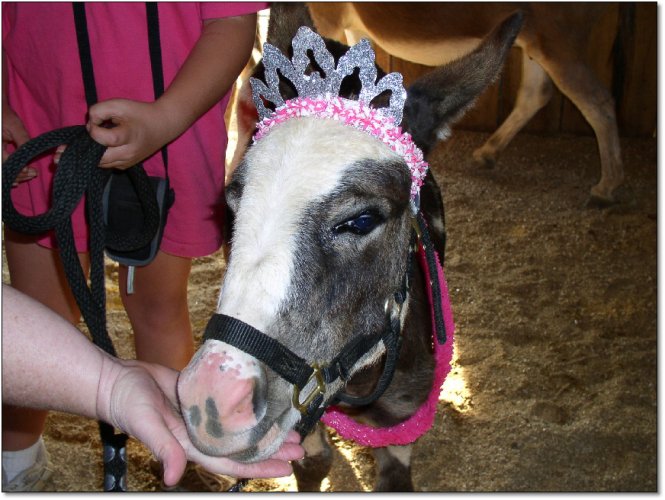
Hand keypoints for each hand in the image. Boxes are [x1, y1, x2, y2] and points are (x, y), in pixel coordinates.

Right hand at [2, 105, 36, 184]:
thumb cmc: (5, 116)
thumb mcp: (15, 127)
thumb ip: (22, 141)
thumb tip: (28, 158)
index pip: (4, 161)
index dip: (17, 168)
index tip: (29, 170)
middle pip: (2, 169)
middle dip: (18, 174)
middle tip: (33, 173)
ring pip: (2, 171)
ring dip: (15, 176)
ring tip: (30, 175)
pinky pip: (1, 168)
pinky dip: (8, 174)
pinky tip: (18, 179)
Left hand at [87, 98, 177, 169]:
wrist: (162, 126)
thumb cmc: (140, 113)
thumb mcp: (118, 104)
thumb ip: (98, 110)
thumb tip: (89, 124)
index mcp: (128, 136)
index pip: (103, 138)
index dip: (93, 130)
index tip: (96, 121)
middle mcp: (128, 152)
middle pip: (99, 157)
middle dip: (88, 146)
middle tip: (87, 136)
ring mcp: (128, 161)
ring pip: (101, 164)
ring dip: (93, 153)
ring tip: (96, 141)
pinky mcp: (126, 166)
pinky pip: (107, 165)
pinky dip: (101, 157)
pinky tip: (103, 147)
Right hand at [98, 359, 303, 486]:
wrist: (116, 380)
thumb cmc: (128, 404)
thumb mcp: (145, 425)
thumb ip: (162, 448)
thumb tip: (173, 478)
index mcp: (192, 446)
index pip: (232, 462)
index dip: (259, 466)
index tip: (287, 466)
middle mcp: (202, 434)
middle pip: (243, 447)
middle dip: (271, 449)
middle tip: (300, 446)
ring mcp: (203, 416)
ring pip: (240, 426)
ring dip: (263, 429)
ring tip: (289, 428)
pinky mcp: (201, 396)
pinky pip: (230, 405)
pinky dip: (248, 407)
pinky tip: (264, 403)